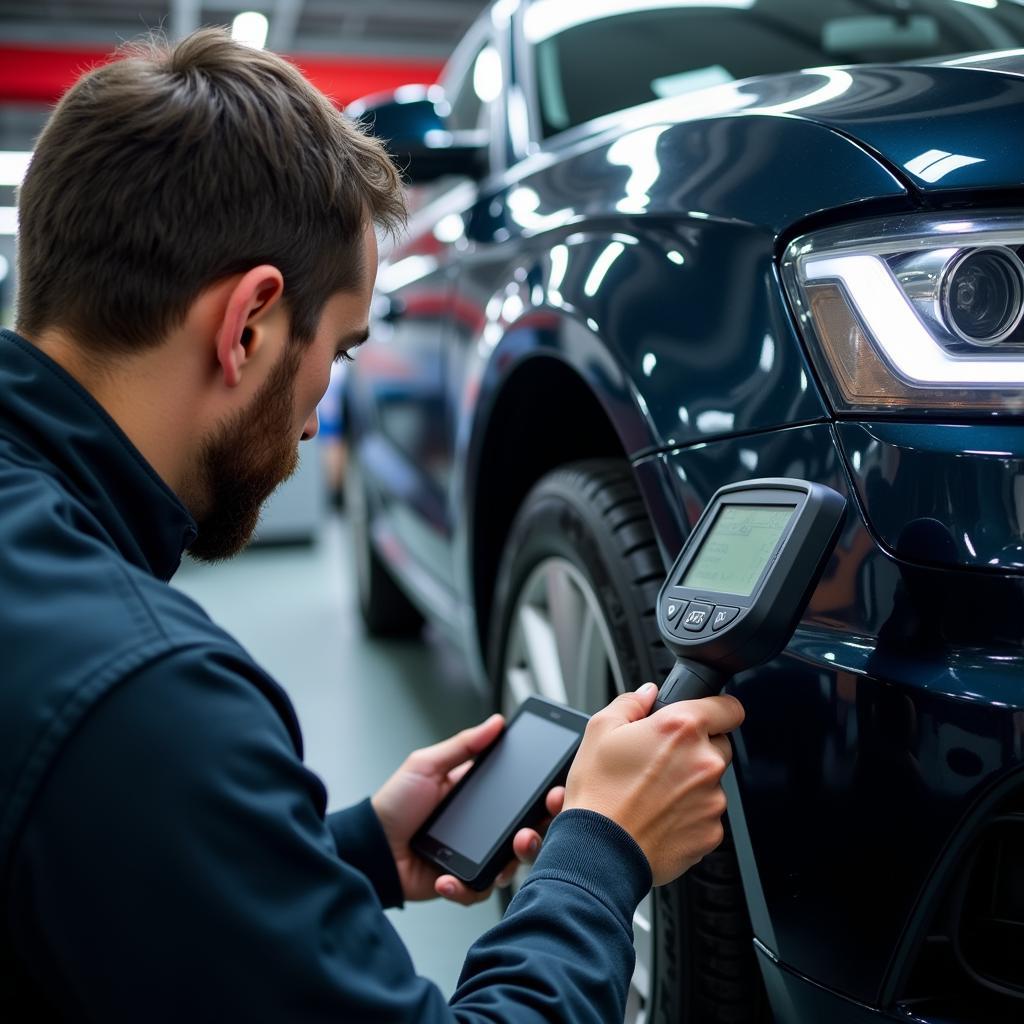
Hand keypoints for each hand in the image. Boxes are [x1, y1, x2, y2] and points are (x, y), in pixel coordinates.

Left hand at [371, 714, 564, 904]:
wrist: (370, 846)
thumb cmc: (394, 804)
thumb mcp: (427, 765)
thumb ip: (462, 745)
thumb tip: (496, 723)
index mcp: (479, 797)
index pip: (521, 796)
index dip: (542, 794)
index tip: (555, 789)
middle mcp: (483, 829)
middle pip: (526, 831)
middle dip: (539, 828)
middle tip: (537, 822)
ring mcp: (475, 858)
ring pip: (512, 864)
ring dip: (516, 857)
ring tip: (511, 849)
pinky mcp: (462, 884)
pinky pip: (479, 890)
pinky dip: (467, 887)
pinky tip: (448, 878)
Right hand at [564, 683, 744, 885]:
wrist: (599, 851)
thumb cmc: (599, 793)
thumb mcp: (600, 730)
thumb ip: (630, 703)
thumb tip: (647, 694)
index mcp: (681, 728)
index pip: (729, 708)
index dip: (717, 709)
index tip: (709, 716)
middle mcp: (704, 762)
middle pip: (719, 745)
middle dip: (696, 749)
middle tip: (662, 761)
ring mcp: (712, 800)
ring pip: (711, 782)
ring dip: (691, 784)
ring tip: (653, 794)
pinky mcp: (711, 832)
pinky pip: (706, 815)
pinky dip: (689, 815)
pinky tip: (659, 816)